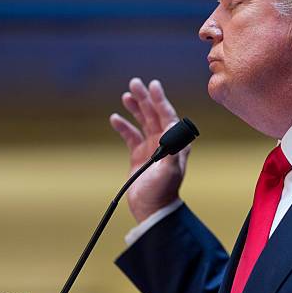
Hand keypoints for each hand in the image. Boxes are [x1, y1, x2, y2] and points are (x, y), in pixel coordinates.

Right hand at [109, 77, 189, 222]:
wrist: (152, 209)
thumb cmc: (163, 190)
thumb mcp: (169, 171)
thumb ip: (172, 150)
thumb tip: (171, 130)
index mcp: (176, 143)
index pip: (168, 115)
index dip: (160, 100)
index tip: (153, 85)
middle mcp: (165, 142)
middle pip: (154, 114)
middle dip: (145, 98)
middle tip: (135, 83)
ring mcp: (152, 148)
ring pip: (143, 122)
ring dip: (135, 108)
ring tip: (126, 95)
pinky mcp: (139, 156)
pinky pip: (131, 136)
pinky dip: (123, 127)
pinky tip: (115, 118)